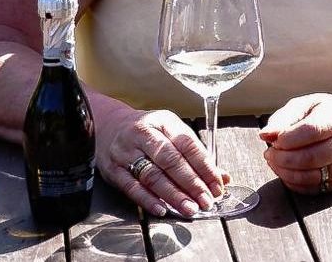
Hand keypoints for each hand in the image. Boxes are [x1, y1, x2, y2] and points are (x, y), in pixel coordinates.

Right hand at [99, 107, 225, 217]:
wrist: (108, 125)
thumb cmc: (149, 131)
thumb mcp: (173, 132)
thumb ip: (196, 155)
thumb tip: (222, 177)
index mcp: (164, 122)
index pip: (189, 145)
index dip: (205, 167)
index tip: (217, 185)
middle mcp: (144, 134)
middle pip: (171, 161)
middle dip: (191, 183)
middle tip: (205, 201)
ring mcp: (126, 152)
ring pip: (152, 176)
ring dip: (173, 195)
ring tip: (189, 208)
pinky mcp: (113, 169)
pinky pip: (131, 187)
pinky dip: (148, 200)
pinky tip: (162, 209)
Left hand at [260, 93, 331, 193]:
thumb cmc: (323, 113)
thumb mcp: (305, 105)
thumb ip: (284, 118)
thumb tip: (265, 134)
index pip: (312, 130)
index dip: (289, 138)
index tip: (274, 140)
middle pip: (311, 157)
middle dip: (283, 158)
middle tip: (269, 152)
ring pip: (311, 176)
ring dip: (285, 172)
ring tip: (274, 161)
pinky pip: (312, 188)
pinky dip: (293, 182)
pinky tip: (285, 171)